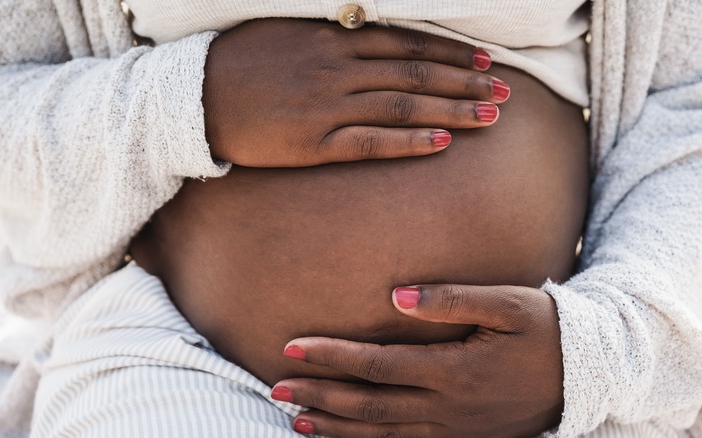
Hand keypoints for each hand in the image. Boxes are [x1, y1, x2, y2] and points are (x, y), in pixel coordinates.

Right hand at [203, 19, 509, 166]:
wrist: (195, 98)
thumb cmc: (240, 61)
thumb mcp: (287, 31)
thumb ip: (332, 34)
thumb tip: (368, 31)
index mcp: (334, 39)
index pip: (408, 44)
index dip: (452, 52)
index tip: (486, 60)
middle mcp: (339, 69)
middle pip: (417, 73)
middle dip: (466, 81)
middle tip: (506, 91)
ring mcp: (329, 107)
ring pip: (404, 105)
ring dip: (452, 109)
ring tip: (491, 116)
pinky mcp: (316, 143)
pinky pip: (373, 142)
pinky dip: (410, 140)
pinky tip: (442, 141)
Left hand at [271, 284, 563, 437]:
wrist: (588, 375)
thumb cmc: (546, 330)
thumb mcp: (507, 304)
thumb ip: (451, 300)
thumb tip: (396, 296)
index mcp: (454, 370)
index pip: (377, 365)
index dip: (332, 356)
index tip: (293, 346)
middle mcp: (447, 407)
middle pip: (369, 406)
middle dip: (319, 395)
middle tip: (275, 388)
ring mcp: (454, 430)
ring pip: (381, 435)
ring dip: (335, 427)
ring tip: (295, 418)